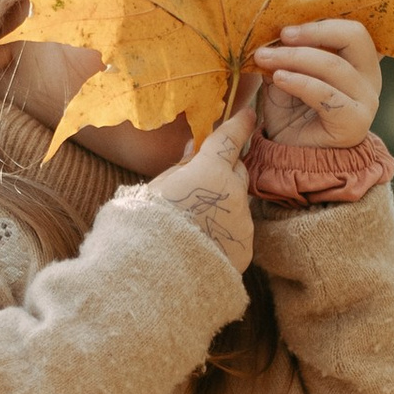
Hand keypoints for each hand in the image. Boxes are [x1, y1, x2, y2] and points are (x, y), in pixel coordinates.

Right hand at [141, 98, 255, 271]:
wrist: (155, 279)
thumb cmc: (144, 227)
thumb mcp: (155, 187)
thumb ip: (181, 166)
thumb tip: (196, 148)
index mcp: (209, 171)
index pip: (230, 138)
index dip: (240, 123)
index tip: (249, 114)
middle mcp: (234, 193)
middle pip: (238, 171)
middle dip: (226, 171)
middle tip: (204, 181)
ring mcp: (242, 223)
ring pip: (237, 205)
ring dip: (223, 206)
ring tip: (194, 225)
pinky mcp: (244, 250)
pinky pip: (237, 232)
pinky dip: (224, 233)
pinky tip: (202, 245)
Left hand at [251, 19, 381, 145]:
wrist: (292, 160)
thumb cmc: (291, 117)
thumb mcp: (285, 77)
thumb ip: (285, 56)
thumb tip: (272, 34)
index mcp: (359, 63)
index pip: (352, 30)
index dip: (321, 23)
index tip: (285, 30)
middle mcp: (370, 79)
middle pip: (354, 37)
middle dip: (314, 32)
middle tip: (282, 36)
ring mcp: (367, 102)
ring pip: (335, 65)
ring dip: (295, 58)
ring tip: (266, 59)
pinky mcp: (355, 123)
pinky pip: (327, 94)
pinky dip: (300, 82)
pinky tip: (279, 78)